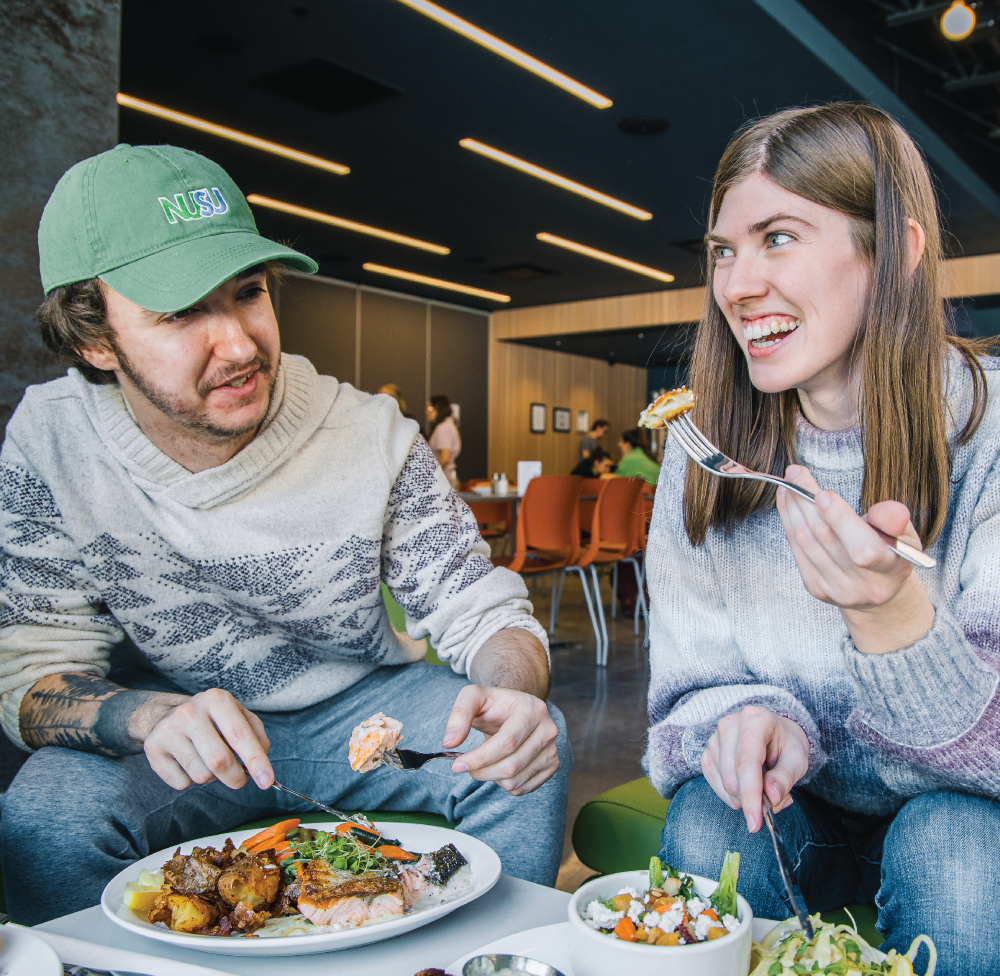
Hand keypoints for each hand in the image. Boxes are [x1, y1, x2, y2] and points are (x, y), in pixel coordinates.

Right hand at [142, 688, 272, 791]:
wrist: (168, 714)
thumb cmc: (213, 719)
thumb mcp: (238, 716)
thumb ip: (256, 736)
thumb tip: (262, 762)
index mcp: (217, 700)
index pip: (240, 735)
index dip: (256, 761)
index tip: (267, 782)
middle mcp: (190, 712)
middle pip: (219, 760)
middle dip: (235, 778)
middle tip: (240, 780)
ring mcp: (168, 729)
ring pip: (201, 775)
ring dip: (212, 777)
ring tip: (207, 760)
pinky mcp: (153, 748)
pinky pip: (181, 782)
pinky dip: (190, 781)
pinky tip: (188, 762)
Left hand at [443, 684, 558, 795]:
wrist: (513, 709)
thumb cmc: (492, 703)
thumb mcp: (472, 697)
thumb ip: (459, 715)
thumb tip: (450, 742)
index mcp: (532, 709)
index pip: (507, 742)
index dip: (480, 758)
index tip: (457, 765)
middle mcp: (548, 729)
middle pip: (512, 765)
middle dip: (482, 771)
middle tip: (464, 766)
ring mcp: (552, 749)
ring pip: (516, 780)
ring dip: (491, 778)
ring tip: (483, 762)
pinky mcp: (552, 765)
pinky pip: (523, 788)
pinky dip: (503, 784)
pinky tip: (497, 767)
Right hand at [701, 706, 809, 832]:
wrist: (774, 731)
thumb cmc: (786, 744)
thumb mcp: (797, 759)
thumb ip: (785, 778)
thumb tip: (770, 798)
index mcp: (755, 720)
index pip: (747, 763)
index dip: (750, 795)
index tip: (755, 824)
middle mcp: (729, 725)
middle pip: (732, 777)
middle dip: (752, 799)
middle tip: (773, 800)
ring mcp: (715, 737)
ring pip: (724, 783)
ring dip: (744, 797)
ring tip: (763, 787)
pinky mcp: (707, 750)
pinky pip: (713, 782)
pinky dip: (730, 794)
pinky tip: (745, 788)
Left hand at [776, 465, 934, 652]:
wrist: (878, 590)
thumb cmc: (891, 553)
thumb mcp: (905, 534)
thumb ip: (896, 520)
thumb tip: (891, 512)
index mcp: (890, 570)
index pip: (862, 549)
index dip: (839, 520)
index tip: (822, 493)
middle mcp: (862, 585)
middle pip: (826, 539)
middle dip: (807, 502)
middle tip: (796, 473)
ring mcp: (836, 589)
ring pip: (806, 541)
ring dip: (792, 509)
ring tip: (789, 484)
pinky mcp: (816, 588)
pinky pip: (797, 549)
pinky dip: (789, 522)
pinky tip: (787, 503)